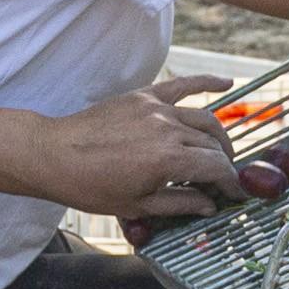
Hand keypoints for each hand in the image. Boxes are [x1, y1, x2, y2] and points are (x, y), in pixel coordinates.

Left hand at [30, 81, 241, 221]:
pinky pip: (182, 86)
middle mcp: (168, 129)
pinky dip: (206, 82)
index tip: (235, 194)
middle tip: (224, 180)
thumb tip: (209, 206)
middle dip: (225, 164)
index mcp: (168, 160)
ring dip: (219, 137)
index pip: (216, 168)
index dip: (230, 183)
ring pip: (204, 119)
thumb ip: (180, 204)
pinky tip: (226, 82)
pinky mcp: (143, 97)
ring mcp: (156, 109)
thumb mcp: (138, 206)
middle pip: (213, 144)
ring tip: (222, 153)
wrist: (54, 156)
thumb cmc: (90, 186)